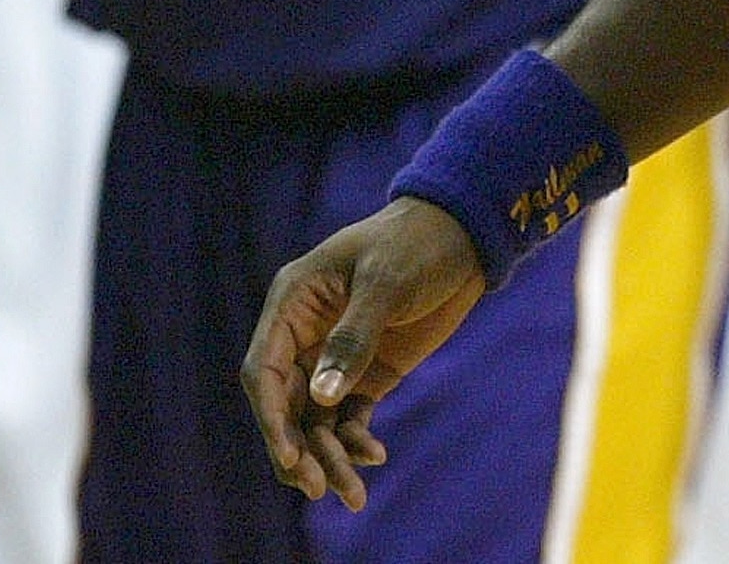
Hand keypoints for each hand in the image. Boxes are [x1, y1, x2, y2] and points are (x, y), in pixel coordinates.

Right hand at [242, 197, 485, 510]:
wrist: (465, 234)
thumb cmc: (417, 242)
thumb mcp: (385, 283)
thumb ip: (353, 338)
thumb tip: (321, 397)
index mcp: (293, 303)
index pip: (263, 372)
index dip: (270, 418)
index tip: (290, 457)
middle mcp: (306, 335)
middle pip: (287, 406)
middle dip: (299, 450)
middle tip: (318, 487)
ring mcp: (336, 357)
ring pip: (317, 420)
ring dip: (329, 456)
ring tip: (352, 494)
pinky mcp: (368, 372)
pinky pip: (350, 417)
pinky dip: (356, 440)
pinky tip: (374, 456)